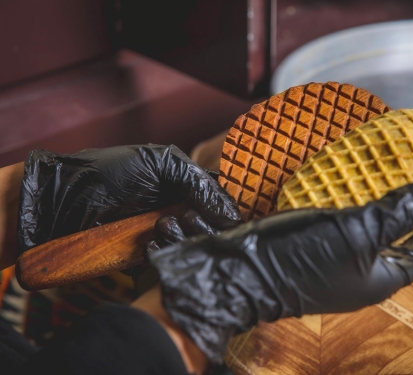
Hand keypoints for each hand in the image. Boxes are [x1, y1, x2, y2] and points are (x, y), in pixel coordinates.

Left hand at [17, 144, 240, 252]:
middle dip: (201, 228)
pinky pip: (167, 263)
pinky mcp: (147, 257)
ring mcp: (163, 236)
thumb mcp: (159, 163)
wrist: (61, 201)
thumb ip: (198, 182)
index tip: (221, 218)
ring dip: (180, 241)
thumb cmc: (109, 173)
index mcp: (187, 187)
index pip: (220, 205)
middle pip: (211, 231)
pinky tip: (149, 245)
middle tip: (181, 219)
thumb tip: (232, 213)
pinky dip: (162, 257)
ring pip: (192, 249)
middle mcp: (180, 212)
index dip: (224, 213)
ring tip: (159, 228)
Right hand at [149, 182, 412, 363]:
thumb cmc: (303, 256)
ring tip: (375, 173)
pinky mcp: (313, 251)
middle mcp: (360, 276)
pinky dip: (346, 205)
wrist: (243, 270)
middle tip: (404, 176)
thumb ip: (396, 214)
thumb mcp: (357, 231)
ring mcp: (335, 264)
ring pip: (366, 231)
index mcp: (379, 278)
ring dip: (373, 203)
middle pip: (395, 242)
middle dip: (403, 210)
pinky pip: (340, 226)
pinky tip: (340, 182)